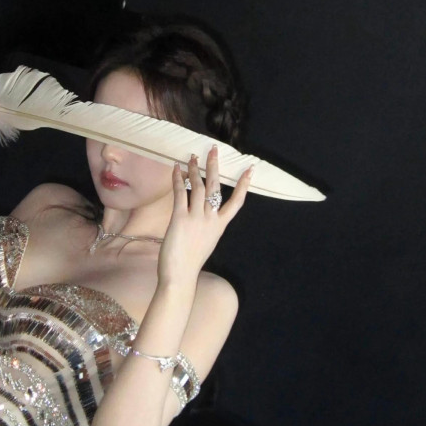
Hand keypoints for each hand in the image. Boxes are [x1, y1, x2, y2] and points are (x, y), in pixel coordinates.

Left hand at [158, 146, 251, 285]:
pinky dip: (177, 179)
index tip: (249, 170)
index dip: (244, 185)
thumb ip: (207, 226)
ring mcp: (197, 218)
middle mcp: (211, 219)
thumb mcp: (206, 241)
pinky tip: (176, 168)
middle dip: (215, 166)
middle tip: (214, 149)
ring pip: (198, 186)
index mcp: (220, 226)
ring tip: (192, 156)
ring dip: (195, 169)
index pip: (237, 202)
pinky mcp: (181, 218)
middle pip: (216, 187)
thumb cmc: (191, 261)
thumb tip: (202, 214)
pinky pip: (180, 193)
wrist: (181, 275)